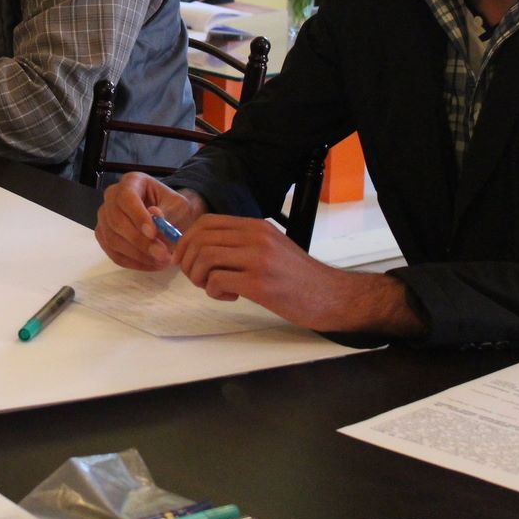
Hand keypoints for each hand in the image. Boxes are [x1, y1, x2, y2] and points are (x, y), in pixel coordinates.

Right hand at [94, 172, 206, 271]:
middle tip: (162, 254)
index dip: (137, 216)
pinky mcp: (104, 236)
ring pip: (113, 240)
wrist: (171, 217)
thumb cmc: (175, 208)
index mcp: (131, 182)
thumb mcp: (179, 207)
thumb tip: (154, 214)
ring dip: (138, 255)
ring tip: (162, 261)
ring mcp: (105, 217)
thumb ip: (168, 212)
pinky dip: (134, 263)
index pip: (126, 197)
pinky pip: (114, 253)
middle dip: (139, 241)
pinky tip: (152, 264)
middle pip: (116, 220)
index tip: (153, 234)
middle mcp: (112, 197)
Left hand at [172, 214, 421, 335]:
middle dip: (187, 260)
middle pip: (200, 239)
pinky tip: (230, 296)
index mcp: (256, 226)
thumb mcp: (271, 247)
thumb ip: (242, 243)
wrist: (332, 296)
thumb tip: (202, 248)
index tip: (186, 258)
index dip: (187, 240)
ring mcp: (258, 259)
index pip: (206, 222)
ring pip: (204, 258)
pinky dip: (213, 292)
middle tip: (195, 277)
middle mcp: (256, 237)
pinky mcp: (260, 283)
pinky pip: (217, 281)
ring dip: (198, 276)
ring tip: (212, 288)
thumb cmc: (299, 277)